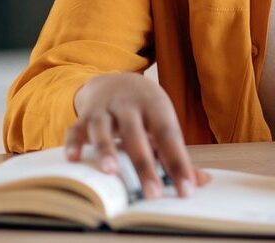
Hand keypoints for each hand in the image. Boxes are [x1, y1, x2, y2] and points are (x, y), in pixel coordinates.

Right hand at [65, 72, 210, 198]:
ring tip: (110, 172)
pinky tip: (72, 159)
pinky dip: (73, 142)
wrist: (117, 80)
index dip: (179, 163)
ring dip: (105, 148)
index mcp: (156, 107)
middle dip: (144, 164)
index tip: (187, 190)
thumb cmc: (146, 111)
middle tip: (153, 194)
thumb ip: (177, 153)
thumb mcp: (163, 123)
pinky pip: (76, 128)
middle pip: (136, 134)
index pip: (169, 136)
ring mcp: (105, 109)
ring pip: (103, 128)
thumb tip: (201, 182)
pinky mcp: (84, 115)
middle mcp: (130, 105)